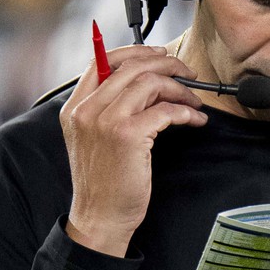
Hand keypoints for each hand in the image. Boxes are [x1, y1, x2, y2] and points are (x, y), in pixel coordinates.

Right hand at [61, 45, 206, 256]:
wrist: (100, 218)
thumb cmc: (103, 183)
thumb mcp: (94, 139)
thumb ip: (108, 109)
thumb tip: (146, 82)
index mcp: (75, 107)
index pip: (102, 59)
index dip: (136, 51)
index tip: (160, 55)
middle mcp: (86, 109)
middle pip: (131, 66)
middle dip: (166, 64)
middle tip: (187, 73)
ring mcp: (105, 121)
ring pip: (149, 82)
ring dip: (179, 88)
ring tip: (193, 101)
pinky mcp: (127, 136)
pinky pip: (164, 110)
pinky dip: (185, 111)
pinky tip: (194, 119)